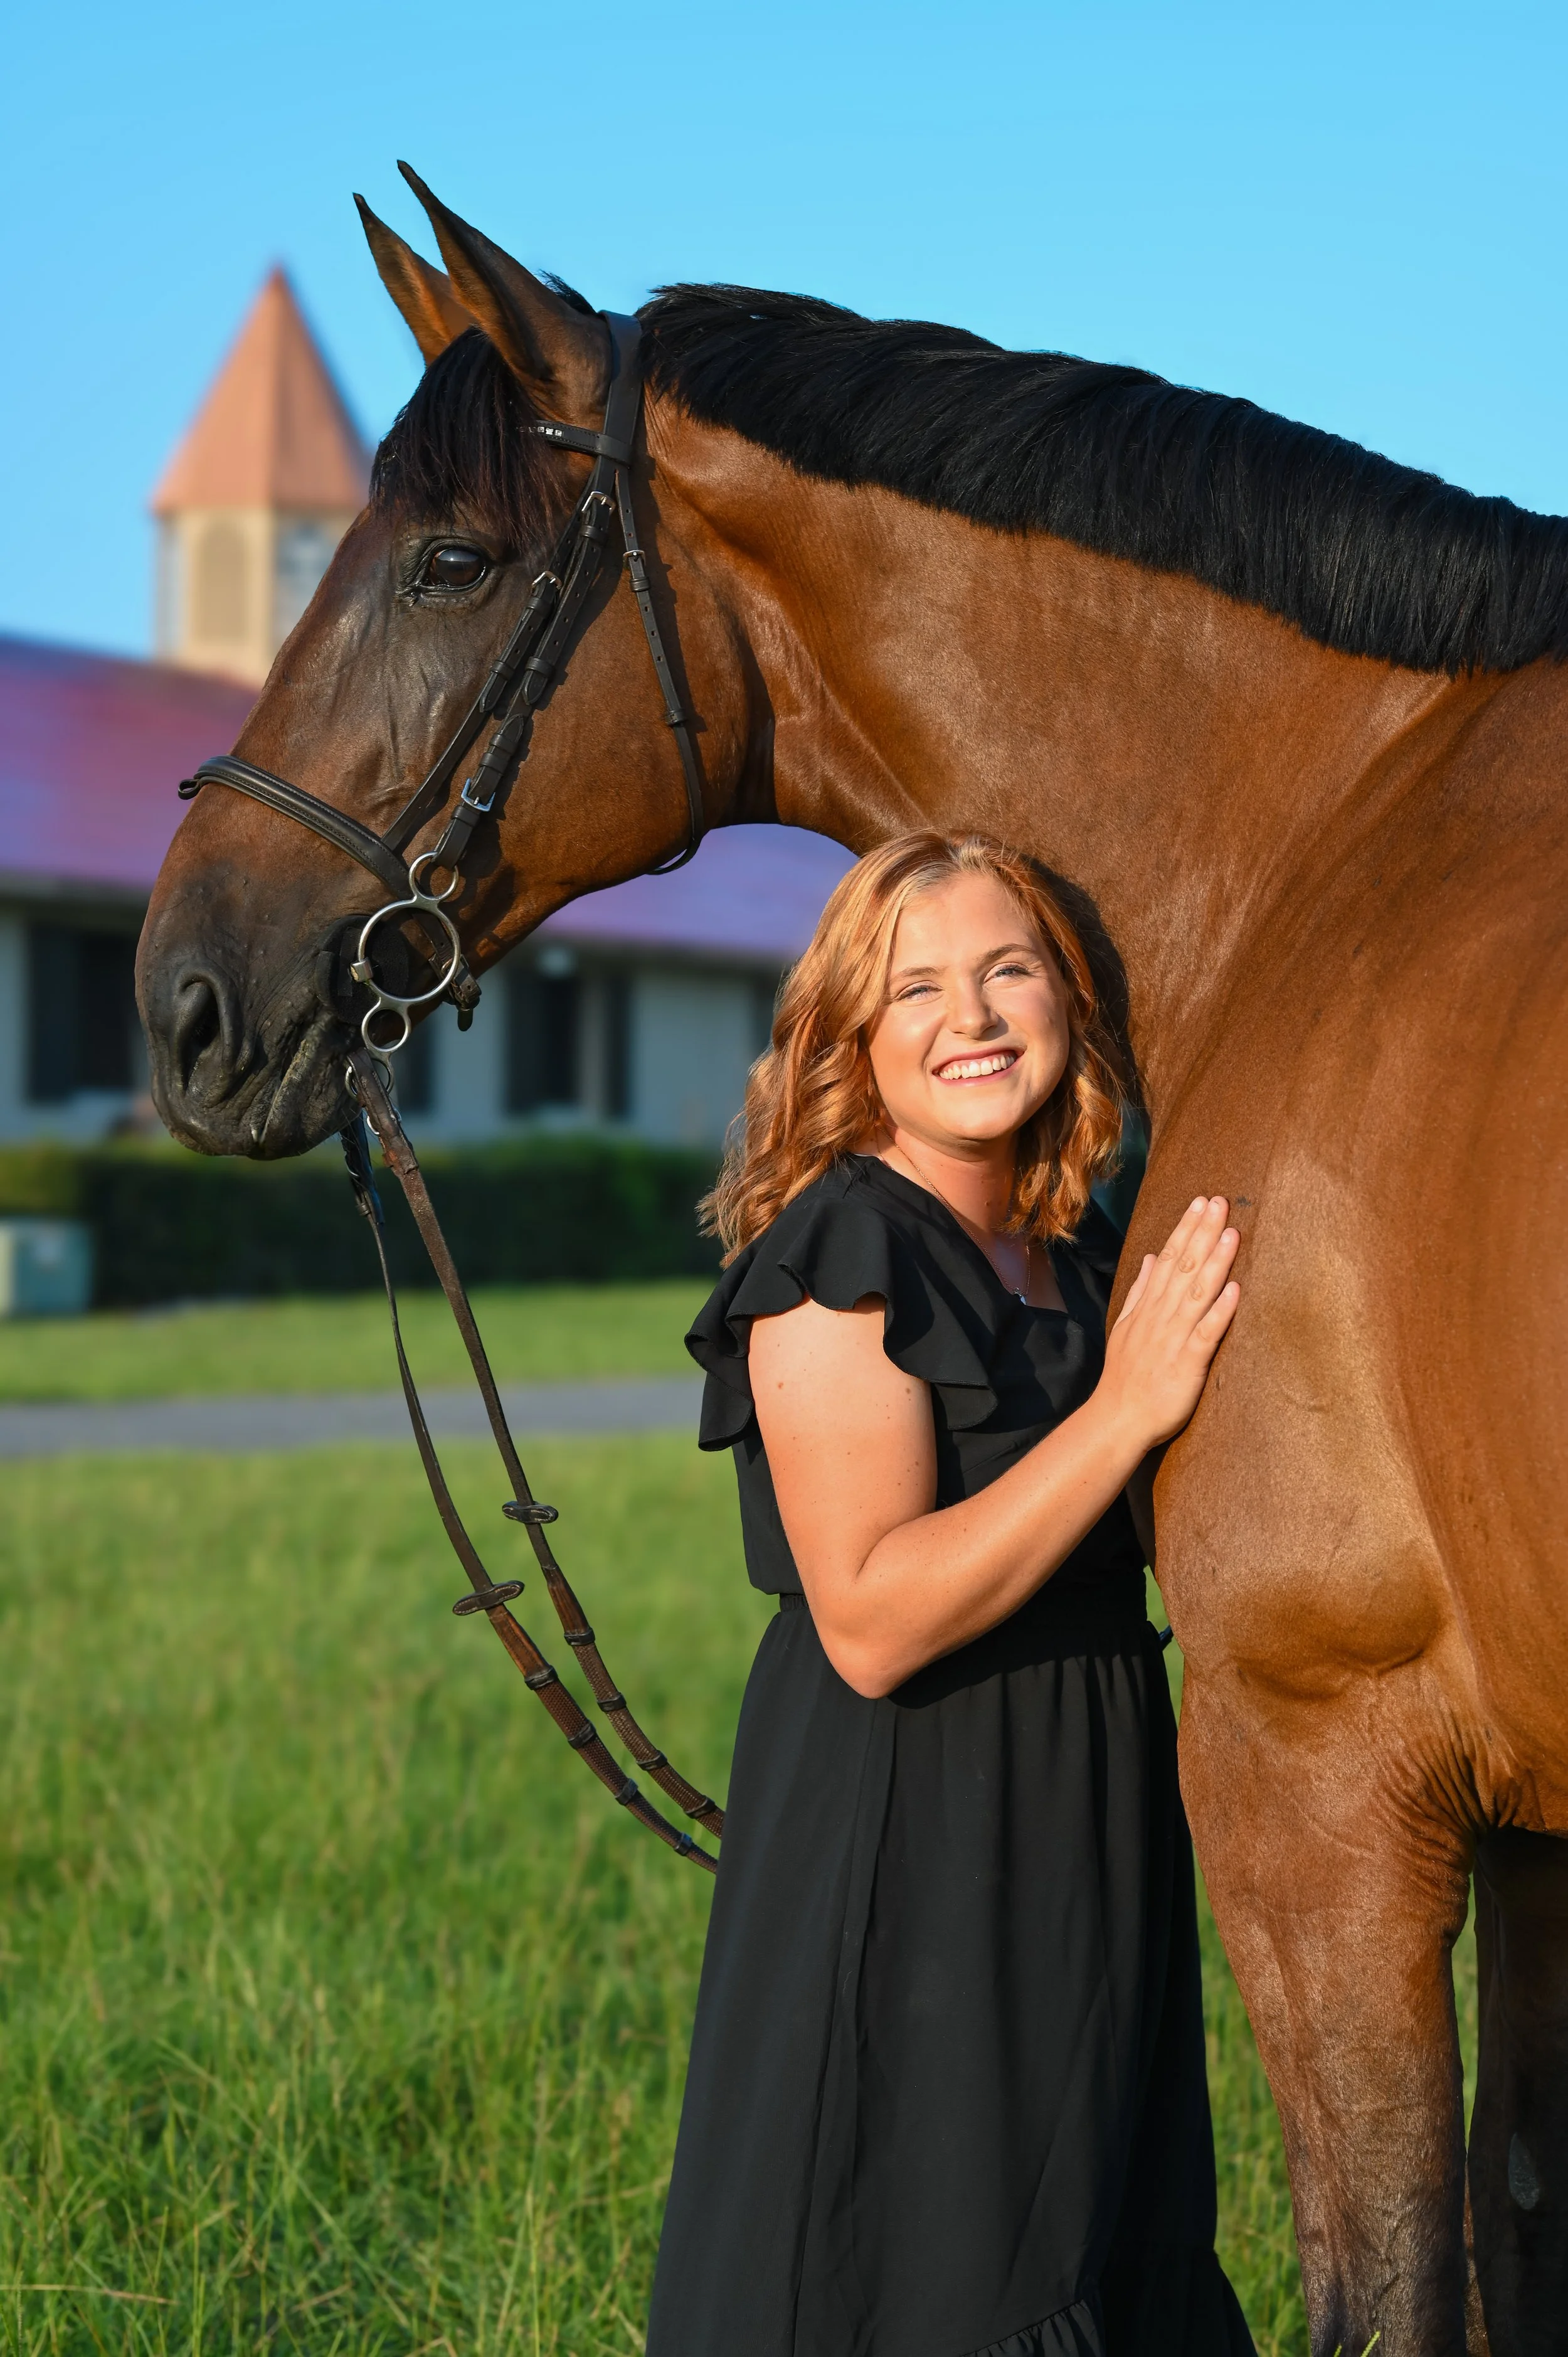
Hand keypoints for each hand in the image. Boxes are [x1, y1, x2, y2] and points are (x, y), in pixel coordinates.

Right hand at [1097, 1196, 1239, 1451]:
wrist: (1118, 1419)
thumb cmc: (1125, 1376)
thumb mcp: (1124, 1327)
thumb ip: (1139, 1291)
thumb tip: (1149, 1257)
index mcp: (1147, 1307)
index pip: (1167, 1259)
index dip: (1185, 1229)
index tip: (1200, 1203)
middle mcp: (1160, 1317)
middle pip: (1183, 1268)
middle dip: (1202, 1233)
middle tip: (1221, 1202)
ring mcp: (1173, 1338)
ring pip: (1197, 1294)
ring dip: (1215, 1263)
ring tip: (1231, 1233)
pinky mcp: (1188, 1363)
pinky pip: (1206, 1333)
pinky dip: (1220, 1311)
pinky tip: (1235, 1289)